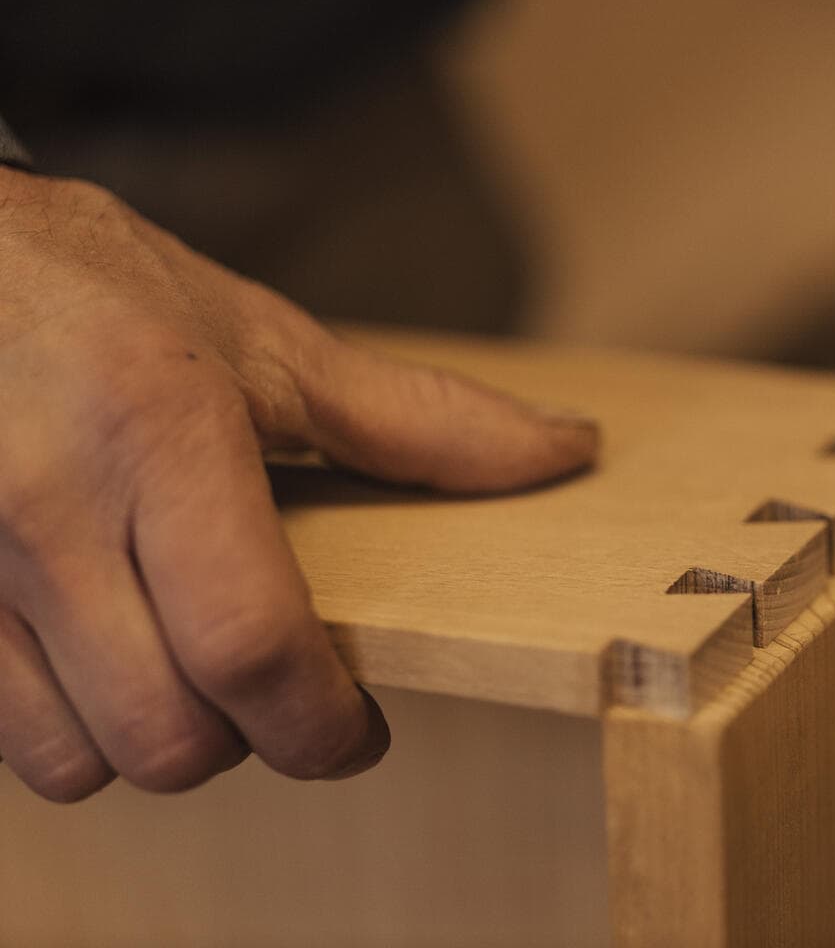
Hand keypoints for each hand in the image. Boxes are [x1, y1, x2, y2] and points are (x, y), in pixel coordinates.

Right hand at [0, 168, 597, 801]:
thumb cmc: (95, 289)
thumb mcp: (264, 340)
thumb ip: (418, 418)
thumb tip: (567, 450)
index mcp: (161, 435)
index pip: (252, 644)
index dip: (322, 725)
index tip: (357, 733)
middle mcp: (44, 506)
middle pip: (166, 735)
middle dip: (247, 742)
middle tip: (278, 696)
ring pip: (72, 760)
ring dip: (148, 743)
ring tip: (182, 671)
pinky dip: (64, 728)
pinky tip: (98, 659)